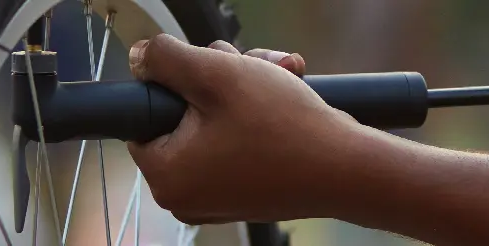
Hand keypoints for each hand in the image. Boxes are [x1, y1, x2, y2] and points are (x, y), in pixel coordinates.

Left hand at [126, 34, 359, 223]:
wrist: (349, 169)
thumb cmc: (285, 127)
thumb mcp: (218, 74)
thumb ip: (167, 60)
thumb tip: (139, 57)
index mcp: (167, 177)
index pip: (145, 116)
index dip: (176, 83)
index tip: (210, 71)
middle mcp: (187, 197)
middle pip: (185, 115)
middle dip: (220, 79)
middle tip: (251, 66)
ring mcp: (219, 197)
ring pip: (215, 123)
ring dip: (244, 89)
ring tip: (278, 75)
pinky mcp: (247, 192)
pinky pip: (237, 144)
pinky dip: (257, 117)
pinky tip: (285, 95)